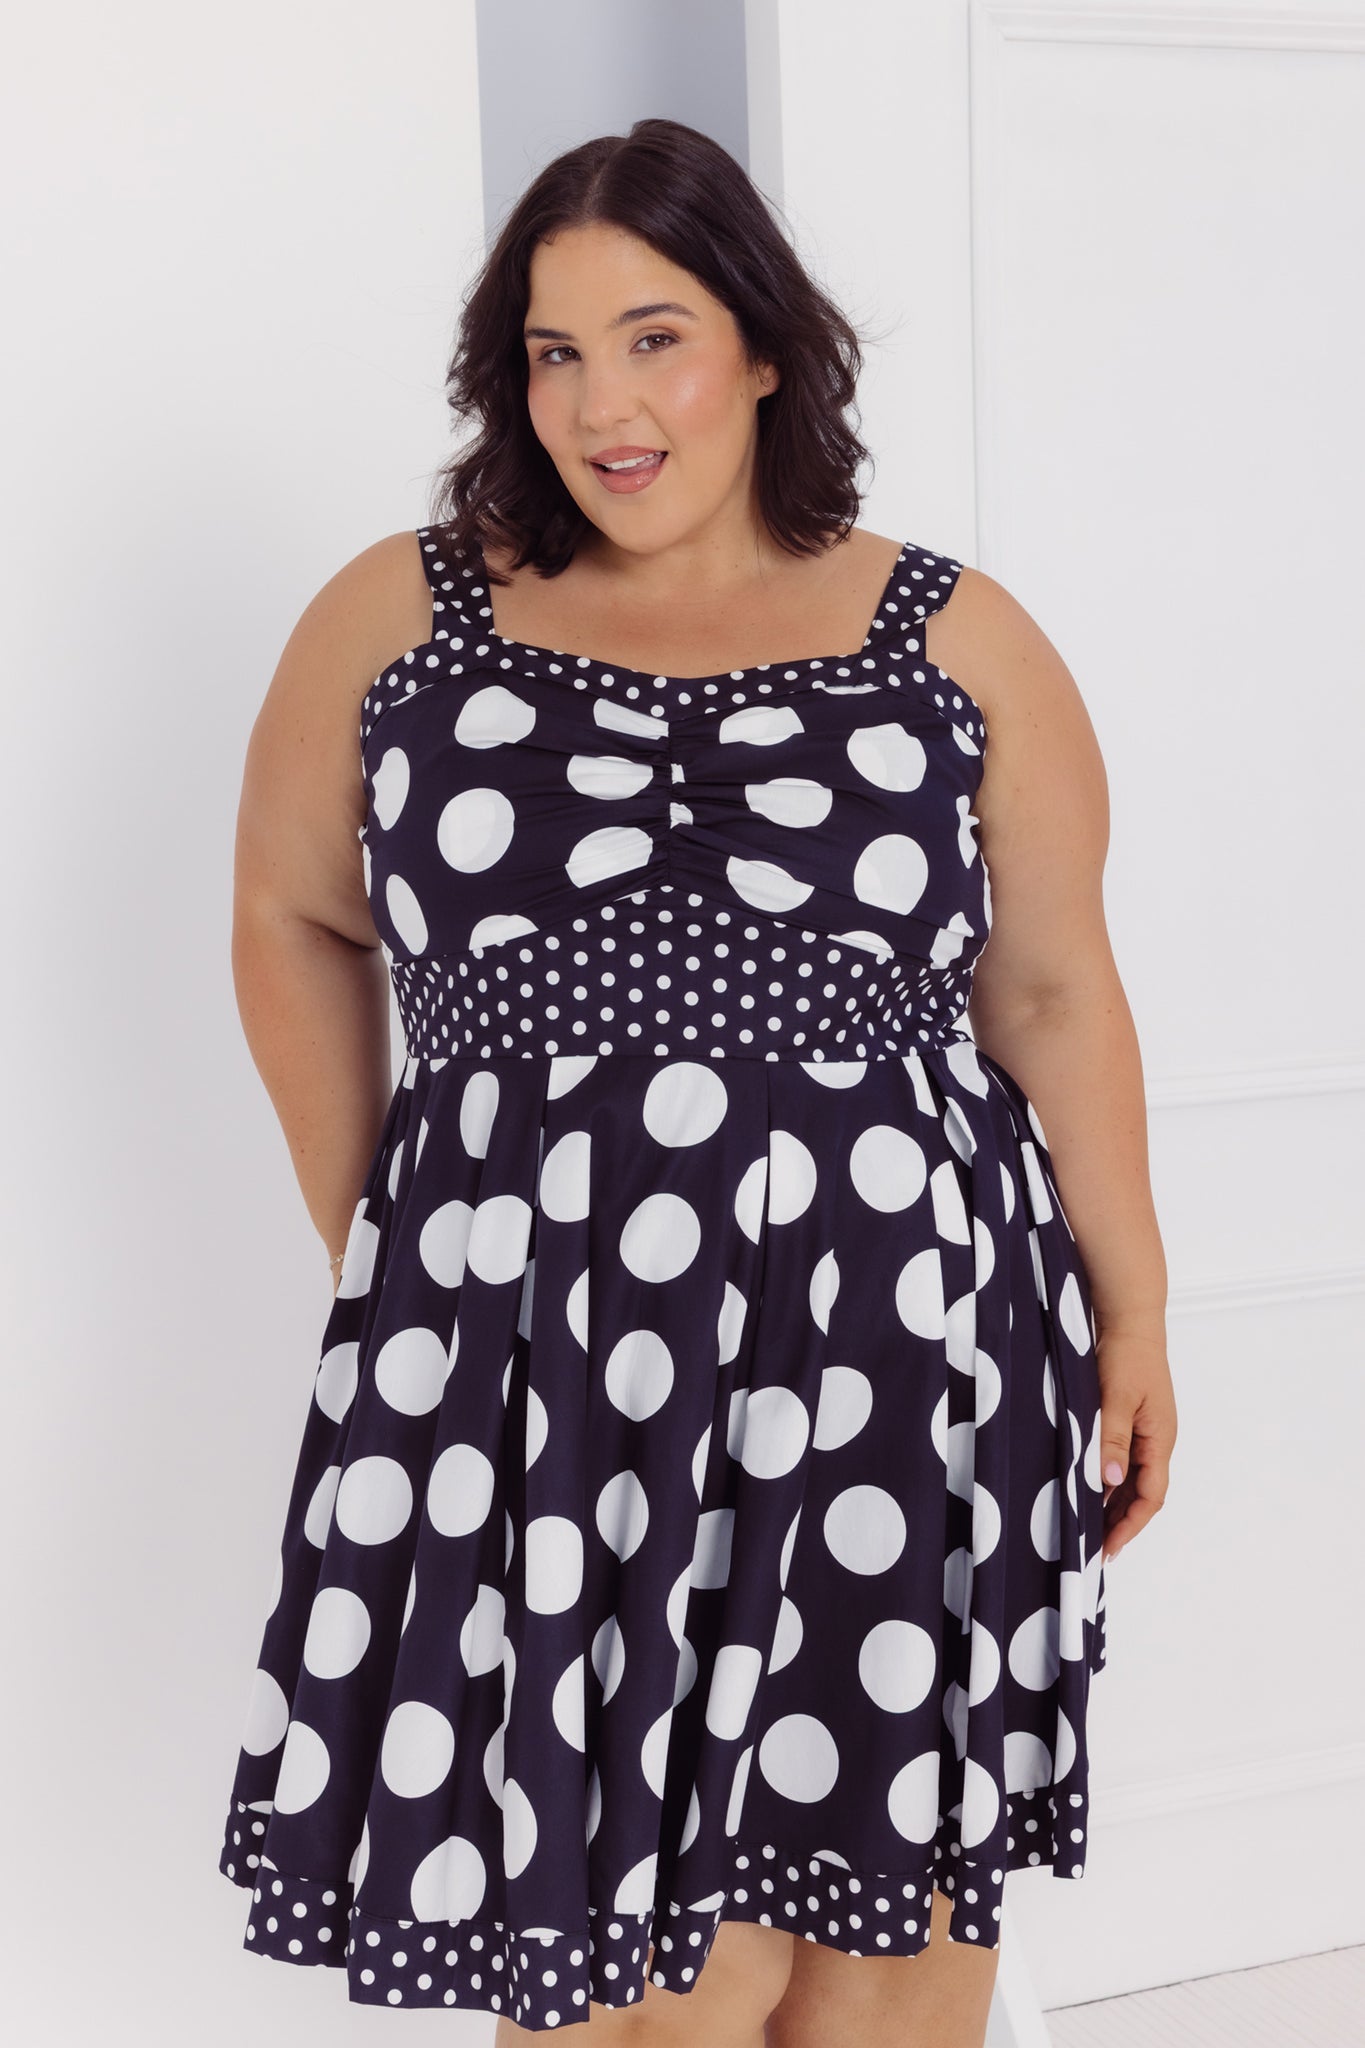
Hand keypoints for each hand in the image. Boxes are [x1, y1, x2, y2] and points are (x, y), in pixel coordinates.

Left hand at [1096, 1323, 1175, 1563]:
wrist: (1129, 1320)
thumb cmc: (1126, 1354)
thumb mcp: (1115, 1397)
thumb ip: (1112, 1438)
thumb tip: (1110, 1480)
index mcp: (1160, 1439)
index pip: (1150, 1496)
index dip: (1129, 1525)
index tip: (1108, 1548)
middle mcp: (1156, 1440)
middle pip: (1142, 1494)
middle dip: (1119, 1522)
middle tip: (1092, 1547)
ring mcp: (1144, 1431)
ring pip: (1130, 1479)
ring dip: (1112, 1503)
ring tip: (1086, 1526)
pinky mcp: (1129, 1420)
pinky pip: (1121, 1460)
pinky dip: (1106, 1478)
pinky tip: (1086, 1486)